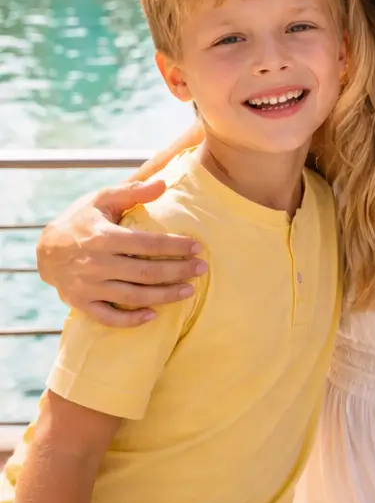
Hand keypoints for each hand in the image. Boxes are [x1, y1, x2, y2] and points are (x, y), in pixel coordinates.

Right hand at [36, 177, 205, 327]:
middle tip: (202, 269)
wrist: (44, 250)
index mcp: (103, 237)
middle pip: (145, 272)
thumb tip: (163, 183)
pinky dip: (131, 320)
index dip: (175, 246)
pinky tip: (153, 316)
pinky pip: (109, 317)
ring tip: (188, 291)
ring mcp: (89, 287)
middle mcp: (96, 264)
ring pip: (133, 296)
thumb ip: (132, 192)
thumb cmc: (79, 220)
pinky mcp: (82, 303)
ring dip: (164, 296)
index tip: (197, 247)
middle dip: (178, 271)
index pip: (147, 244)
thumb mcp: (101, 199)